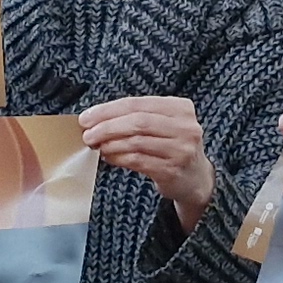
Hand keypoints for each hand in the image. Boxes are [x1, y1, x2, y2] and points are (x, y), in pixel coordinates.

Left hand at [83, 94, 214, 221]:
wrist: (195, 178)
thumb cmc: (171, 146)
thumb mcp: (163, 125)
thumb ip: (136, 118)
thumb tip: (95, 120)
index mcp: (181, 108)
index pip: (137, 104)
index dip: (108, 110)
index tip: (86, 118)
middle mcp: (185, 127)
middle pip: (137, 121)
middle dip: (107, 127)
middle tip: (87, 134)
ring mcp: (181, 150)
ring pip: (136, 142)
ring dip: (111, 143)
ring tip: (96, 146)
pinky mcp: (172, 170)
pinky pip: (138, 161)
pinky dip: (119, 158)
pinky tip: (108, 157)